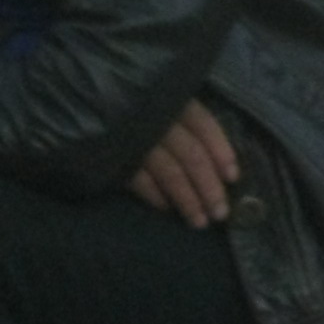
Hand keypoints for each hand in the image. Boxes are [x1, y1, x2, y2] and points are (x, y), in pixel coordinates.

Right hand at [127, 98, 238, 227]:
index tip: (233, 178)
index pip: (205, 126)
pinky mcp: (115, 157)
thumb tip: (220, 162)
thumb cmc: (138, 105)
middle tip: (220, 214)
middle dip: (209, 187)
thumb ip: (188, 124)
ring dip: (187, 200)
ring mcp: (137, 139)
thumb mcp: (165, 101)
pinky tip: (167, 209)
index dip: (221, 151)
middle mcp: (160, 120)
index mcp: (176, 102)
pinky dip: (156, 196)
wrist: (90, 105)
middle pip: (192, 155)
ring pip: (171, 173)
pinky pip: (140, 181)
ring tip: (199, 222)